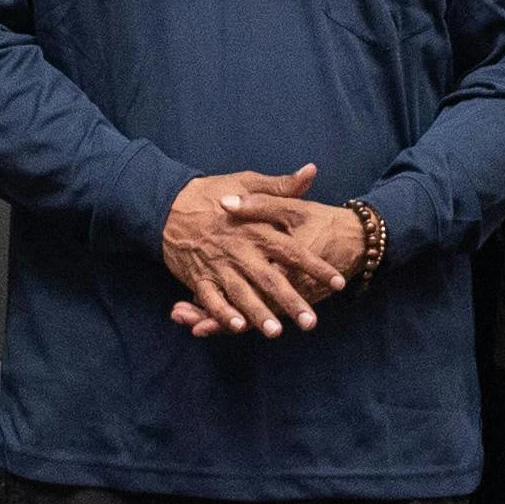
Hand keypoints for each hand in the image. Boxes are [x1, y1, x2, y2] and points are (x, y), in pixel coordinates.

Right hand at [162, 164, 333, 336]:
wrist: (167, 203)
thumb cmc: (212, 193)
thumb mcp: (247, 181)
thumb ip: (281, 186)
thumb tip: (310, 172)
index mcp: (255, 228)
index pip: (292, 250)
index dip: (315, 266)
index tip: (337, 282)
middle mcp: (239, 249)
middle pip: (269, 279)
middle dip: (290, 301)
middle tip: (310, 322)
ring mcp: (218, 265)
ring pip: (242, 293)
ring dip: (258, 313)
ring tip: (276, 331)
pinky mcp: (199, 277)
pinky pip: (211, 298)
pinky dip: (221, 313)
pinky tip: (237, 327)